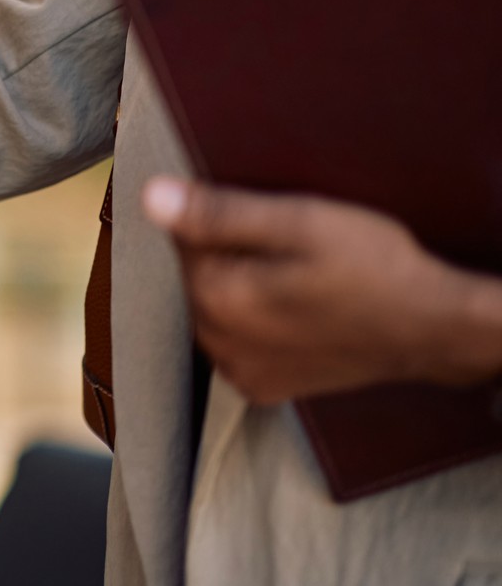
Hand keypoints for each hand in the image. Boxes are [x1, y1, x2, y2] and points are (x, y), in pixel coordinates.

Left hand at [144, 176, 501, 403]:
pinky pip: (236, 340)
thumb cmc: (375, 270)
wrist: (433, 330)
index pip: (182, 238)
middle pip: (198, 275)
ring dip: (242, 287)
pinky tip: (295, 310)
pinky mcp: (262, 387)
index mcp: (217, 297)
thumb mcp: (300, 223)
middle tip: (290, 248)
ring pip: (216, 307)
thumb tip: (152, 198)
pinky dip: (254, 322)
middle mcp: (217, 343)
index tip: (267, 218)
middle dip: (230, 254)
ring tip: (298, 279)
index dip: (221, 218)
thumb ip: (220, 212)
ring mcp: (239, 371)